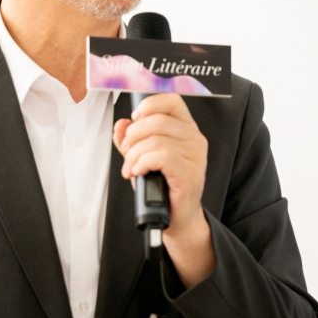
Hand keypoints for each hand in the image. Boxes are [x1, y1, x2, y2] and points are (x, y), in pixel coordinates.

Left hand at [113, 93, 215, 286]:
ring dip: (134, 155)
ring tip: (130, 168)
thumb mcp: (141, 156)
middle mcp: (195, 139)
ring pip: (155, 140)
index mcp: (185, 128)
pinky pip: (161, 157)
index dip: (149, 105)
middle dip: (133, 136)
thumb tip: (121, 125)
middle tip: (126, 152)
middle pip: (157, 121)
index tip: (134, 118)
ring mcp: (195, 156)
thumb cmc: (161, 185)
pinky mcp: (190, 173)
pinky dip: (142, 163)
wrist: (174, 217)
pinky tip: (138, 172)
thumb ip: (130, 138)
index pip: (172, 100)